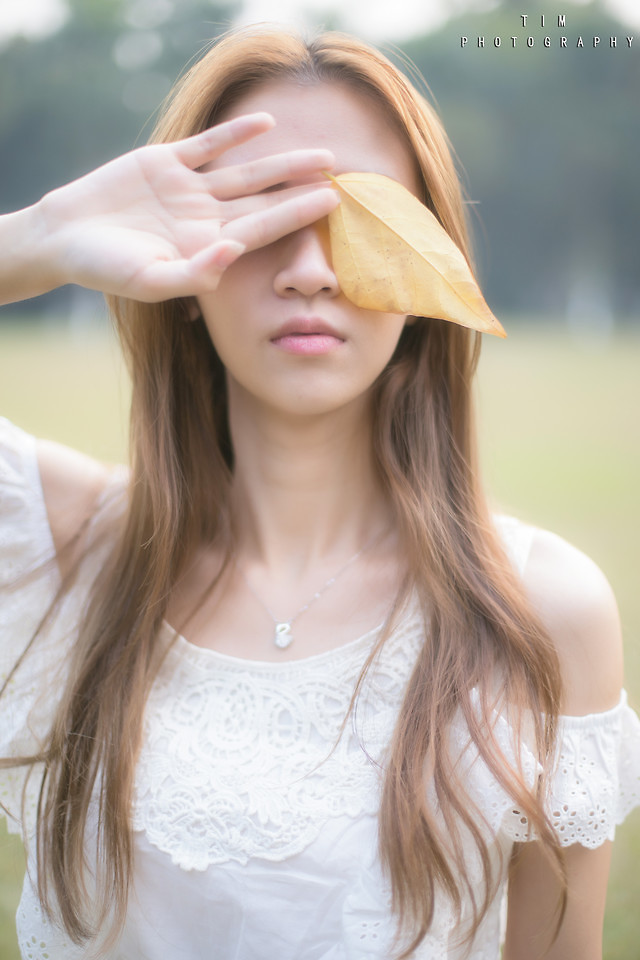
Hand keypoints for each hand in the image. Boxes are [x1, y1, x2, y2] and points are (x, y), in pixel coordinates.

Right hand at [32, 113, 337, 301]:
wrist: (63, 238)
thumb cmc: (105, 268)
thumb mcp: (149, 280)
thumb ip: (195, 272)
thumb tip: (236, 250)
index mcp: (208, 246)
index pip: (264, 229)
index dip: (299, 215)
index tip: (333, 204)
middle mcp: (206, 217)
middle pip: (265, 198)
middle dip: (302, 187)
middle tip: (344, 175)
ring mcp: (188, 189)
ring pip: (245, 171)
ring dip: (281, 161)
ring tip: (320, 153)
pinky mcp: (165, 162)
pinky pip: (208, 145)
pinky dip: (234, 134)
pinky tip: (265, 123)